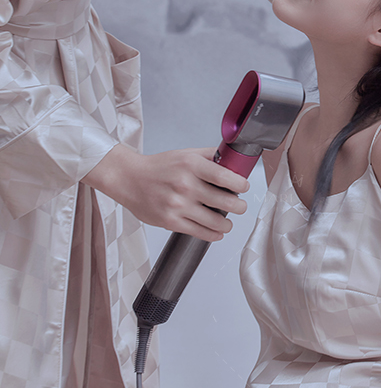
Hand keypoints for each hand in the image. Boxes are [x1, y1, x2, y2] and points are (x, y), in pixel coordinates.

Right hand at [82, 144, 248, 241]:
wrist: (129, 179)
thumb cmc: (158, 167)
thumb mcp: (185, 153)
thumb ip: (210, 155)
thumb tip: (233, 159)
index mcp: (191, 165)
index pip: (225, 177)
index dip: (241, 184)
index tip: (244, 187)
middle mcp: (185, 185)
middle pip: (226, 202)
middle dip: (239, 206)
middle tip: (240, 206)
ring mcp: (178, 205)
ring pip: (216, 222)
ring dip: (227, 224)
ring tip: (227, 222)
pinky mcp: (171, 222)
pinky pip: (201, 233)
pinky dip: (214, 234)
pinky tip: (217, 231)